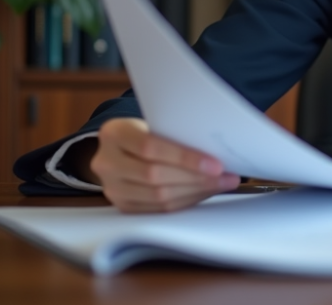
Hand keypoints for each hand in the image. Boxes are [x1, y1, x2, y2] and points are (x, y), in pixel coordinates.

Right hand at [90, 118, 240, 212]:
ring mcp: (111, 187)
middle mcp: (106, 162)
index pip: (150, 147)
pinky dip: (186, 201)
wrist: (120, 148)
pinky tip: (204, 192)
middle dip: (196, 178)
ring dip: (195, 191)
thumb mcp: (154, 122)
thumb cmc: (146, 130)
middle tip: (226, 176)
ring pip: (158, 196)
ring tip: (221, 184)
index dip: (185, 157)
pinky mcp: (122, 205)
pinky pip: (158, 209)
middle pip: (155, 175)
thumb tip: (216, 149)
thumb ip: (175, 133)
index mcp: (114, 133)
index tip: (216, 164)